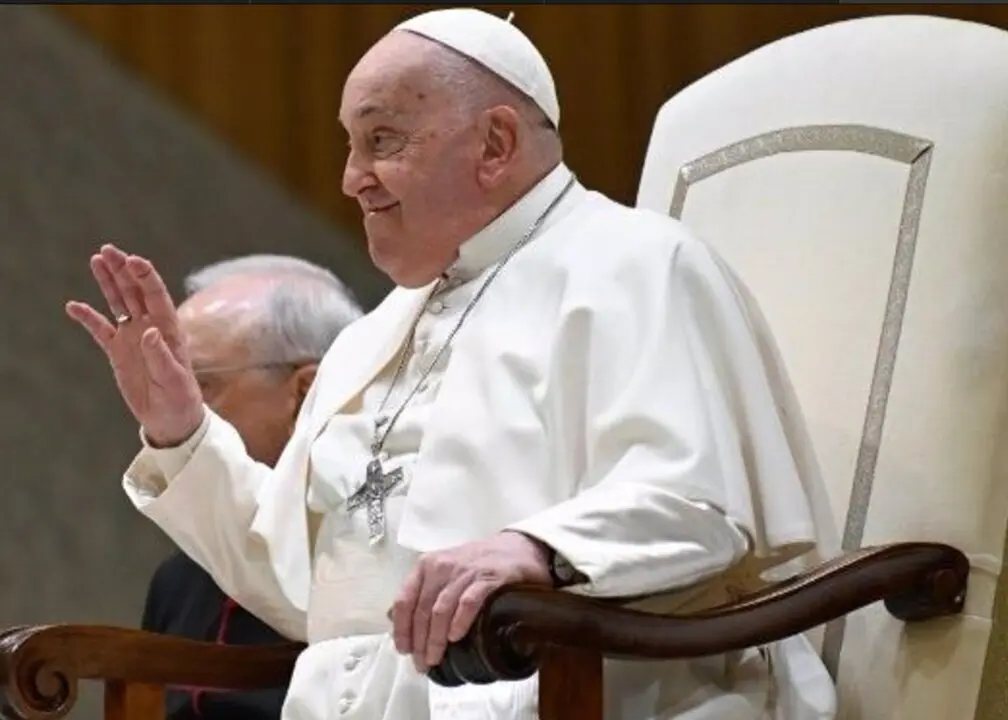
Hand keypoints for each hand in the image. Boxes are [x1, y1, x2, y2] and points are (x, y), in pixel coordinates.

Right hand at [66, 244, 203, 445]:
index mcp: (169, 330)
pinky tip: (73, 306)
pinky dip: (88, 317)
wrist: (171, 418)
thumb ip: (161, 355)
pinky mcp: (118, 351)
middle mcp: (150, 327)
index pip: (156, 296)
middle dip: (123, 270)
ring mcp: (133, 337)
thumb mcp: (173, 380)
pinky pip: (101, 329)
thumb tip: (149, 331)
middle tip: (108, 250)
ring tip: (96, 260)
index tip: (133, 259)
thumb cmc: (179, 399)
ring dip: (108, 282)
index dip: (146, 276)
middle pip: (135, 291)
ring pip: (119, 302)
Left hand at [390, 531, 551, 671]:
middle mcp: (442, 566)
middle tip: (422, 663)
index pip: (404, 600)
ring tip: (436, 658)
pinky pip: (468, 602)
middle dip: (419, 641)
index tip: (404, 650)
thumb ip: (422, 591)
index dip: (401, 628)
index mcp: (426, 566)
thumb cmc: (477, 564)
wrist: (517, 547)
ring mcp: (465, 571)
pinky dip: (460, 621)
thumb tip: (394, 619)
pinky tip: (456, 637)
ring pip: (441, 609)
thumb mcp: (444, 570)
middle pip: (422, 610)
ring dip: (436, 638)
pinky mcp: (488, 578)